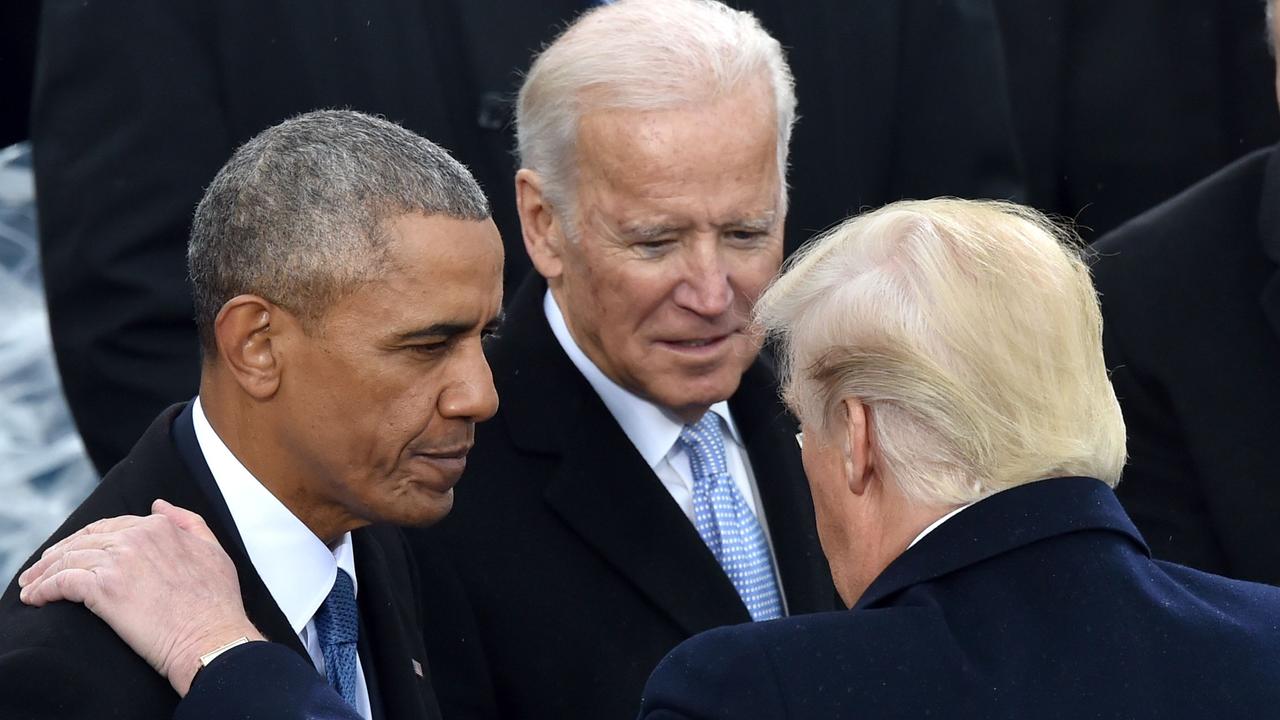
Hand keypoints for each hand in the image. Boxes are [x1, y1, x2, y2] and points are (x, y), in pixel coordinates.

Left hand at [17, 499, 264, 695]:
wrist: (211, 636)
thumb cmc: (216, 603)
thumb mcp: (213, 550)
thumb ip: (188, 522)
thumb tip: (159, 505)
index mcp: (160, 527)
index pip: (109, 527)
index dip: (87, 540)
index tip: (73, 555)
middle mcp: (137, 537)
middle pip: (83, 540)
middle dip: (58, 554)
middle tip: (40, 571)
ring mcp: (119, 561)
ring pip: (67, 559)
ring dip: (43, 573)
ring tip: (32, 586)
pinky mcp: (103, 588)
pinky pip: (61, 582)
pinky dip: (43, 589)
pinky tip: (36, 598)